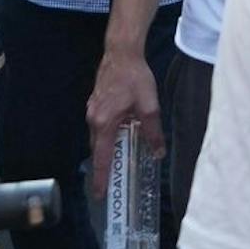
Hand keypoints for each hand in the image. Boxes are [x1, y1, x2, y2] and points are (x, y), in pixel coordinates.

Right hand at [87, 45, 163, 195]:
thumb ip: (153, 131)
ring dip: (106, 150)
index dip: (101, 178)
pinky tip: (117, 135)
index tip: (98, 196)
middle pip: (98, 150)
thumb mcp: (149, 106)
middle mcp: (94, 120)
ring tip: (115, 162)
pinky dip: (106, 136)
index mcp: (104, 123)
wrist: (122, 52)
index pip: (102, 158)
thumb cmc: (135, 78)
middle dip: (103, 167)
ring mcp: (92, 111)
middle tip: (108, 185)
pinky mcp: (95, 104)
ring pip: (98, 138)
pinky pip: (99, 127)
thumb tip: (157, 153)